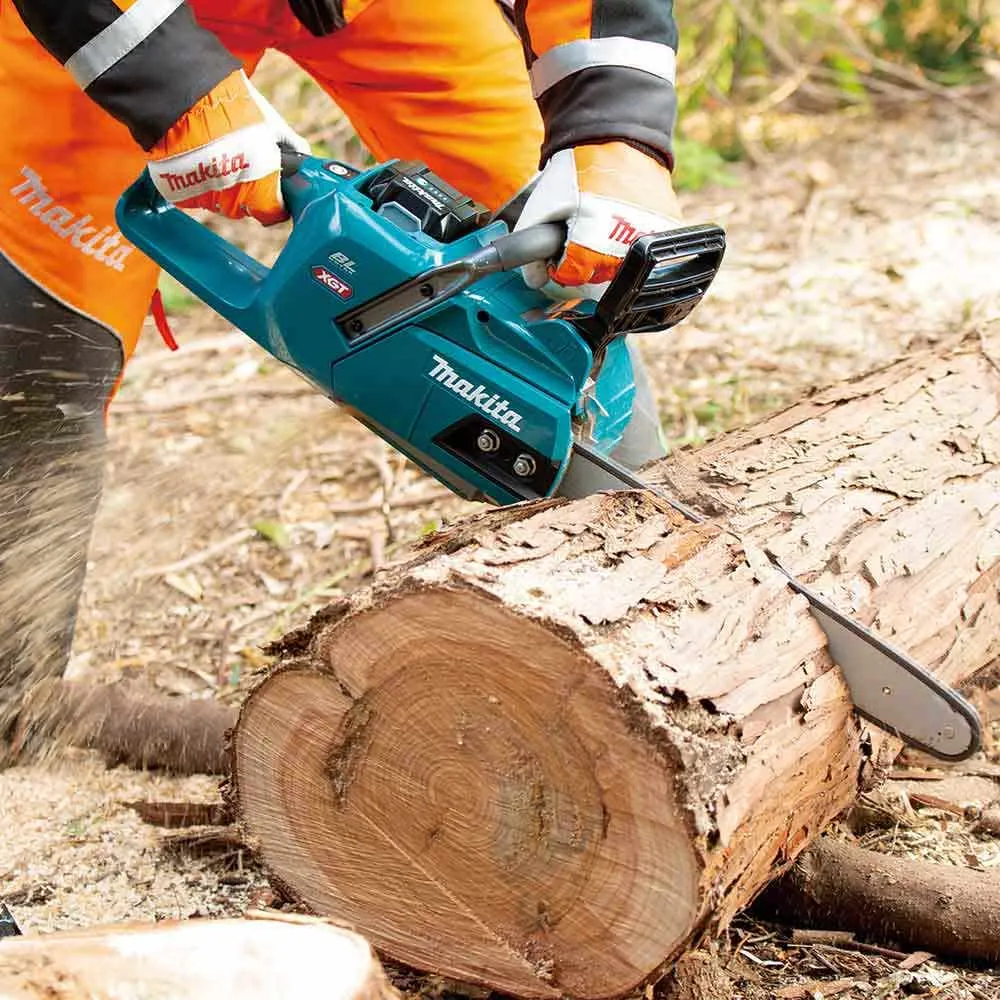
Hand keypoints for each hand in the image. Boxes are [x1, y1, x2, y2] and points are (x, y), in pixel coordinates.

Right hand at [148, 70, 309, 225]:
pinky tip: (200, 151)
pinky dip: (201, 176)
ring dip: (224, 179)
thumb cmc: (235, 112)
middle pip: (249, 205)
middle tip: (245, 153)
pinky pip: (197, 190)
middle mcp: (236, 207)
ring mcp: (208, 201)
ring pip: (222, 198)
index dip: (279, 198)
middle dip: (250, 184)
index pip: (276, 213)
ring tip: (219, 147)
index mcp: (263, 196)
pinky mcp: (182, 193)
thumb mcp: (272, 124)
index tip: (276, 180)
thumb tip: (305, 154)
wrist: (185, 99)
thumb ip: (292, 143)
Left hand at [515, 142, 682, 299]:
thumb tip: (535, 280)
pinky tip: (621, 220)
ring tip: (601, 223)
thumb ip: (530, 247)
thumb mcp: (541, 206)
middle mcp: (622, 250)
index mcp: (588, 247)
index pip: (568, 278)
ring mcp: (648, 241)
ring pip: (622, 267)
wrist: (614, 135)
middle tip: (581, 228)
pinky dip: (632, 242)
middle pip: (596, 277)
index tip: (559, 244)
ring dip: (608, 254)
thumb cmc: (576, 169)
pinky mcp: (667, 229)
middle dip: (583, 260)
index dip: (558, 263)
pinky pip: (647, 251)